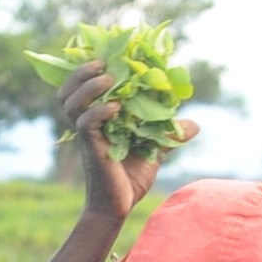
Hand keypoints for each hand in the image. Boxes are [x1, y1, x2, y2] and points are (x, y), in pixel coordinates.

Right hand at [61, 61, 198, 222]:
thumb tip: (194, 125)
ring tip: (109, 79)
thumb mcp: (154, 151)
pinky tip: (116, 109)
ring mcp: (87, 135)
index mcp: (97, 119)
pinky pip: (85, 123)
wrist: (119, 206)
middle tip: (103, 64)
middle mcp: (87, 124)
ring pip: (70, 102)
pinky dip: (99, 111)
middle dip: (80, 73)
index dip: (87, 69)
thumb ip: (168, 134)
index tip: (107, 54)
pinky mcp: (90, 147)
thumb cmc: (131, 179)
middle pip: (67, 90)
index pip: (82, 87)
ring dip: (88, 86)